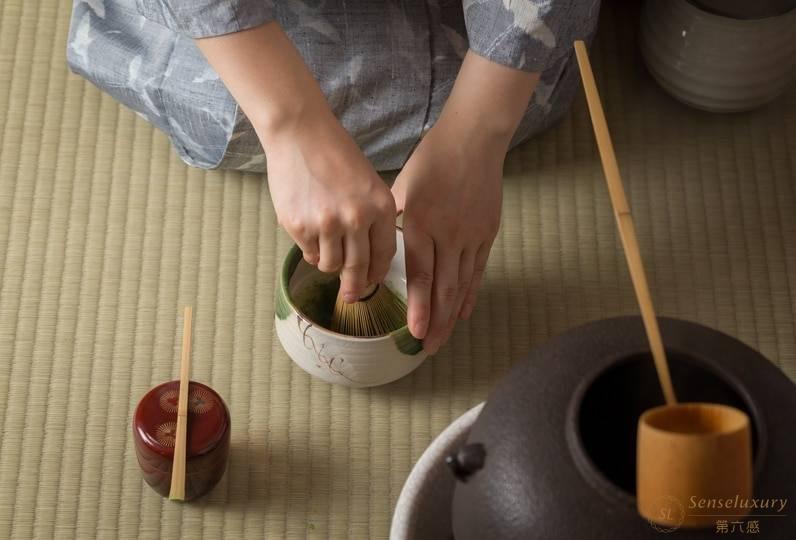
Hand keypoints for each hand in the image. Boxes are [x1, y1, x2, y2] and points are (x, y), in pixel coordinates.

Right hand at [264, 107, 396, 301]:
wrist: (300, 133)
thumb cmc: (335, 154)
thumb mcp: (369, 183)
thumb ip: (372, 218)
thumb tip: (366, 258)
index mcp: (380, 207)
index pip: (384, 254)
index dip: (377, 273)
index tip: (371, 282)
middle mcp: (356, 219)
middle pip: (359, 267)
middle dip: (355, 286)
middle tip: (351, 296)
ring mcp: (326, 224)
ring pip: (331, 265)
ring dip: (330, 264)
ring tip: (326, 250)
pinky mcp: (299, 226)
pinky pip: (308, 253)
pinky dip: (310, 251)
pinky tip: (310, 234)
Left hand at [393, 51, 538, 353]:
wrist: (474, 141)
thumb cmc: (432, 160)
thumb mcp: (401, 186)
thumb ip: (391, 218)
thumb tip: (377, 243)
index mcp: (421, 223)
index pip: (421, 275)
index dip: (419, 307)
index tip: (414, 332)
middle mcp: (448, 235)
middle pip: (443, 288)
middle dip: (436, 322)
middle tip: (428, 349)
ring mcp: (471, 236)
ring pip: (462, 284)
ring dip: (451, 316)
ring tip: (443, 340)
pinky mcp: (486, 234)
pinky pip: (477, 271)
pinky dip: (470, 294)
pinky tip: (462, 313)